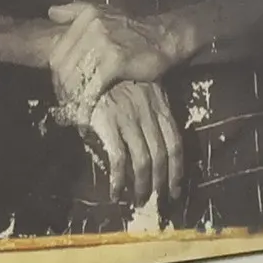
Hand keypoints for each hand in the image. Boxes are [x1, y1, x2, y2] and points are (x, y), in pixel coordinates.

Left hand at [47, 0, 182, 120]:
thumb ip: (75, 11)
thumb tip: (51, 12)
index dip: (56, 76)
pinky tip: (88, 111)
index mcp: (87, 16)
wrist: (164, 37)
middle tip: (67, 104)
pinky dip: (88, 100)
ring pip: (77, 76)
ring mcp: (104, 42)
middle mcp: (92, 26)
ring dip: (73, 97)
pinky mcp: (117, 59)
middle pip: (64, 66)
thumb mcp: (104, 12)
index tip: (61, 90)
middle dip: (62, 89)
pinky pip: (94, 84)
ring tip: (75, 110)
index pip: (58, 52)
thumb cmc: (132, 29)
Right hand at [86, 79, 184, 209]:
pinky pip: (119, 158)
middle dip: (162, 182)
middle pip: (161, 154)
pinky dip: (119, 179)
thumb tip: (148, 147)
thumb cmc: (109, 78)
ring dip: (143, 185)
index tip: (176, 188)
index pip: (175, 142)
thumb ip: (145, 115)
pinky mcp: (108, 123)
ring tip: (138, 200)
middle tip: (158, 201)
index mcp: (159, 103)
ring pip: (144, 160)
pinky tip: (116, 192)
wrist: (85, 61)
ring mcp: (128, 117)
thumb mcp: (137, 91)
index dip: (177, 169)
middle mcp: (147, 111)